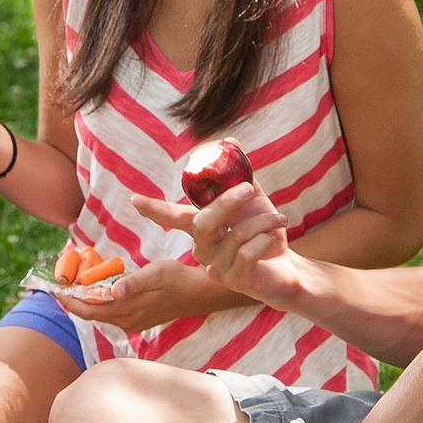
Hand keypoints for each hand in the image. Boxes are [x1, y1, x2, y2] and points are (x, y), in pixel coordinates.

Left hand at [65, 249, 233, 334]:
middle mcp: (126, 322)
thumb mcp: (156, 275)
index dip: (68, 300)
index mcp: (127, 312)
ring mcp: (131, 323)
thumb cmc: (177, 279)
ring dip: (85, 299)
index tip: (53, 288)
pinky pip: (109, 311)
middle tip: (59, 280)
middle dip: (73, 298)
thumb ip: (134, 283)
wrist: (199, 293)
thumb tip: (113, 290)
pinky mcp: (136, 319)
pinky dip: (98, 300)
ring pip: (99, 313)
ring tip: (73, 279)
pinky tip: (96, 286)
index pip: (89, 310)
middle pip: (90, 313)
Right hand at [127, 183, 290, 289]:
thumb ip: (240, 175)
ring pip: (233, 236)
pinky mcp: (234, 281)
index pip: (173, 217)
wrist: (288, 266)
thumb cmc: (265, 232)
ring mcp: (215, 268)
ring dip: (261, 222)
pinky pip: (247, 253)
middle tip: (248, 188)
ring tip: (279, 219)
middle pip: (202, 222)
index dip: (154, 208)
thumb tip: (231, 141)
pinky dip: (265, 240)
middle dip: (226, 203)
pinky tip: (273, 241)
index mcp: (203, 228)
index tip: (134, 199)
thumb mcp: (254, 200)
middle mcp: (203, 249)